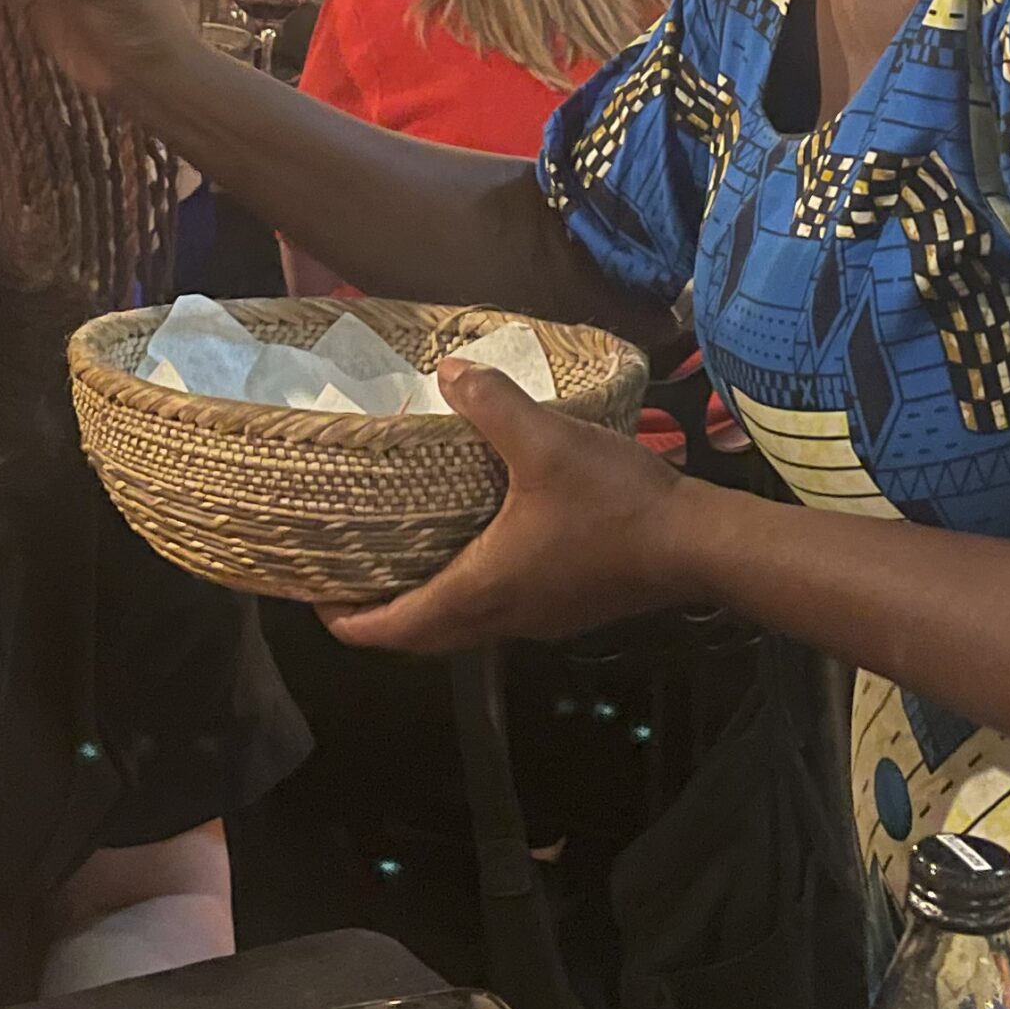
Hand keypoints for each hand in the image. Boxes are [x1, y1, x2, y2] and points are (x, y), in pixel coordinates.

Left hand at [325, 365, 704, 652]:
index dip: (348, 621)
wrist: (696, 545)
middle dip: (379, 618)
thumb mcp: (546, 440)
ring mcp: (537, 618)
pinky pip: (496, 611)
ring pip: (462, 626)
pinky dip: (466, 593)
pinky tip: (473, 548)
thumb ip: (492, 405)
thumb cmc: (615, 502)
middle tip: (345, 582)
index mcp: (482, 589)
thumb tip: (449, 371)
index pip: (395, 627)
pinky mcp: (565, 607)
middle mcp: (503, 616)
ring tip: (399, 563)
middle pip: (423, 636)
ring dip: (425, 606)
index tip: (313, 601)